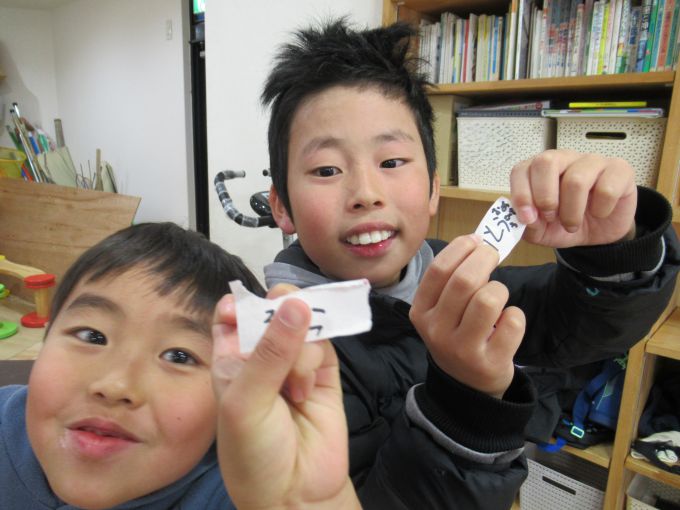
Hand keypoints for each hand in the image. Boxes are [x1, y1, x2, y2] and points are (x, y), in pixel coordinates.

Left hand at [211, 285, 359, 509]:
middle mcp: (261, 356)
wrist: (295, 493)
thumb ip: (269, 351)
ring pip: (301, 324)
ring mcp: (293, 362)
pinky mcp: (322, 371)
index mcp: (230, 359)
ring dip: (299, 348)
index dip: (239, 304)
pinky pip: (323, 343)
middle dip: (278, 311)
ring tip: (294, 386)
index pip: (232, 316)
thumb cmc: (252, 451)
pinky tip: (305, 389)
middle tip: (286, 313)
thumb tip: (296, 302)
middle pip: (271, 311)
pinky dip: (314, 360)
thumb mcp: (246, 400)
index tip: (245, 307)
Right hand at [410, 235, 525, 397]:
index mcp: (421, 311)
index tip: (477, 241)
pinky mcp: (489, 362)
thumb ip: (452, 278)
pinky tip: (507, 321)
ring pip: (489, 299)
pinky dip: (515, 314)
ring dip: (500, 289)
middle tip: (493, 256)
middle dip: (485, 259)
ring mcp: (462, 349)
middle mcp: (437, 330)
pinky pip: (512, 322)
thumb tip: (479, 241)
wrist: (466, 384)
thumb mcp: (441, 310)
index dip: (461, 248)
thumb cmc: (456, 333)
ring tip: (498, 295)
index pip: (439, 270)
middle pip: (464, 281)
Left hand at [510, 149, 636, 247]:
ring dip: (572, 211)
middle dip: (545, 197)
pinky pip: (606, 189)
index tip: (528, 218)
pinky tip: (600, 213)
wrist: (600, 232)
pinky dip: (600, 210)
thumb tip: (525, 218)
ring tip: (572, 224)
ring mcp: (592, 161)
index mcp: (539, 170)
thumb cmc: (565, 224)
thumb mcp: (541, 231)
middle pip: (546, 162)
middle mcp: (564, 158)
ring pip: (576, 180)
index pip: (522, 169)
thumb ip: (528, 225)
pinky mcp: (619, 170)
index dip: (521, 194)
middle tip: (551, 218)